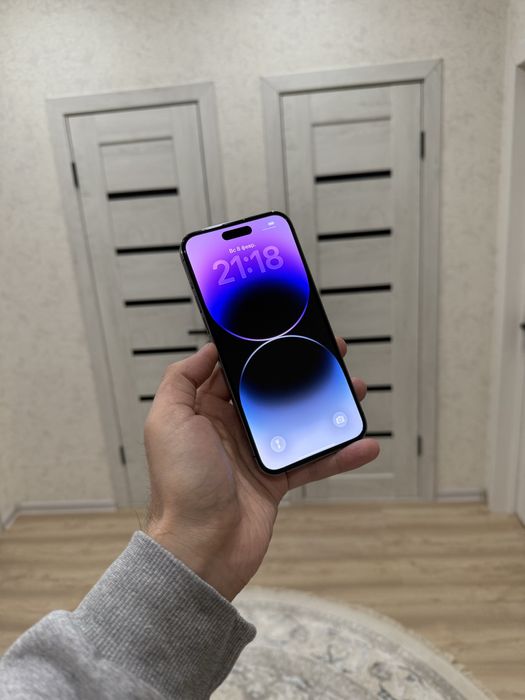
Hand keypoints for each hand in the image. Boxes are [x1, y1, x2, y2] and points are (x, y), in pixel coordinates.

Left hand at [144, 341, 378, 599]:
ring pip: (297, 421)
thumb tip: (206, 349)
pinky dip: (338, 454)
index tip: (283, 333)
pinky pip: (312, 461)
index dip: (258, 351)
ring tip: (353, 390)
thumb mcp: (167, 421)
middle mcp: (229, 428)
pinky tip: (362, 444)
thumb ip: (181, 380)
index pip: (235, 370)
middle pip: (271, 391)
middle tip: (329, 356)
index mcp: (203, 411)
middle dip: (300, 372)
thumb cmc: (180, 487)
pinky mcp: (276, 480)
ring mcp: (255, 454)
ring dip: (326, 406)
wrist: (201, 547)